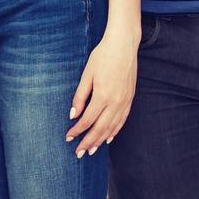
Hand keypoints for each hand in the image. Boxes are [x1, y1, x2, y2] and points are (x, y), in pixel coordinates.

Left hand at [65, 28, 137, 156]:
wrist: (124, 45)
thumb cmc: (102, 56)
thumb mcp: (87, 74)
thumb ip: (80, 96)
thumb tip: (73, 115)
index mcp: (102, 95)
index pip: (87, 120)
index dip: (77, 131)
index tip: (68, 137)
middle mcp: (115, 102)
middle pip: (100, 129)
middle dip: (88, 142)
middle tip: (78, 153)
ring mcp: (125, 102)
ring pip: (112, 127)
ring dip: (101, 140)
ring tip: (91, 150)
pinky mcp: (130, 99)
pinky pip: (122, 120)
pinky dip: (114, 131)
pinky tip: (108, 138)